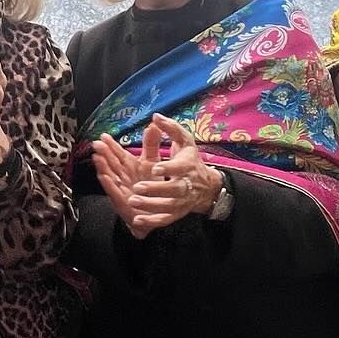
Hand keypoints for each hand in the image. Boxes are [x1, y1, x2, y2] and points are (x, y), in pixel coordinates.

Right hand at [91, 125, 161, 239]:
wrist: (156, 212)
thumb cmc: (152, 186)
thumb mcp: (153, 162)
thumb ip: (151, 144)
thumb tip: (153, 124)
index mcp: (130, 166)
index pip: (119, 154)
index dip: (111, 145)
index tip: (103, 136)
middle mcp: (123, 176)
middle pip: (112, 163)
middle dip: (104, 154)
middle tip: (96, 143)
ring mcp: (121, 189)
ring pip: (110, 176)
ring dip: (103, 167)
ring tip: (96, 158)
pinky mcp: (123, 202)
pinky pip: (115, 192)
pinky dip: (109, 185)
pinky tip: (103, 177)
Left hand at [127, 113, 222, 232]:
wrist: (206, 185)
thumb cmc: (190, 159)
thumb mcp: (184, 140)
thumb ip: (171, 128)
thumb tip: (155, 116)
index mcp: (188, 166)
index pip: (179, 168)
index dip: (168, 169)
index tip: (154, 168)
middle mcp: (186, 185)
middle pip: (173, 190)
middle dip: (155, 189)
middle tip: (137, 187)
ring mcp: (182, 201)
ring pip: (167, 206)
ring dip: (150, 205)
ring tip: (132, 201)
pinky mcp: (177, 213)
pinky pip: (165, 219)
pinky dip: (152, 221)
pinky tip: (137, 220)